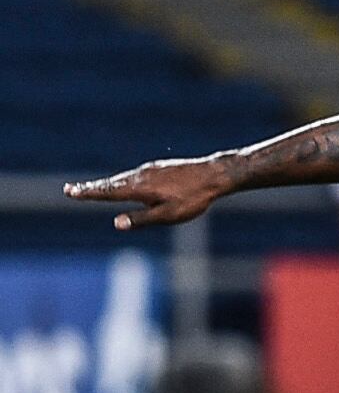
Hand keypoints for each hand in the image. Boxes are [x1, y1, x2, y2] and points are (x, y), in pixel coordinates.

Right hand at [63, 157, 228, 228]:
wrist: (213, 175)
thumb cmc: (192, 199)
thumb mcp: (168, 215)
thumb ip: (141, 219)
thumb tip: (116, 224)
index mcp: (139, 189)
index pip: (108, 192)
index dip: (88, 193)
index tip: (70, 192)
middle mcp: (140, 176)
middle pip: (110, 183)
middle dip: (91, 188)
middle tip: (71, 190)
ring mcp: (149, 170)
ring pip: (122, 178)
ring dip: (105, 184)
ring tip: (91, 189)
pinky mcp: (158, 168)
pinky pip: (134, 176)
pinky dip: (122, 180)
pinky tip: (123, 184)